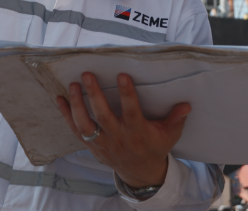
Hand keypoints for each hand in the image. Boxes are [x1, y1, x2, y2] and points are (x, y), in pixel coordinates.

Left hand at [55, 72, 189, 188]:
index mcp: (137, 132)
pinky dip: (66, 115)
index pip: (131, 111)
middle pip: (103, 116)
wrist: (140, 172)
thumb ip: (176, 120)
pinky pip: (75, 130)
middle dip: (94, 95)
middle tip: (88, 75)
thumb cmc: (155, 148)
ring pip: (85, 124)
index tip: (121, 75)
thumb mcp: (169, 135)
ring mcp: (102, 143)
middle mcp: (117, 137)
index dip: (126, 94)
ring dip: (77, 104)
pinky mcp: (92, 145)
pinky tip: (60, 98)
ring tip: (73, 85)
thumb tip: (186, 105)